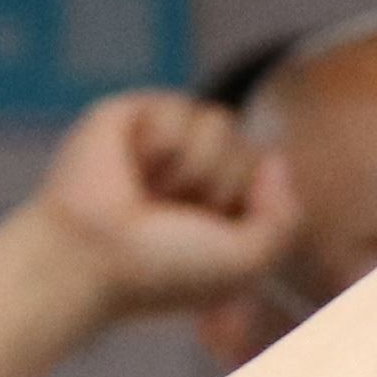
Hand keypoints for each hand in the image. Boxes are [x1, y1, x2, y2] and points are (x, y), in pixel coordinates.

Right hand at [25, 91, 292, 320]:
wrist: (92, 256)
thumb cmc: (162, 269)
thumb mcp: (247, 261)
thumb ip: (284, 217)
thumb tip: (275, 159)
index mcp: (217, 206)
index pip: (267, 173)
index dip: (248, 203)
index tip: (208, 236)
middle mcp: (190, 173)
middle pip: (246, 146)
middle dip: (219, 186)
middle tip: (172, 216)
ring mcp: (160, 143)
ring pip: (220, 121)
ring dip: (192, 167)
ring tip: (150, 192)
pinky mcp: (130, 114)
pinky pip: (180, 108)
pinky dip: (162, 145)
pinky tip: (131, 168)